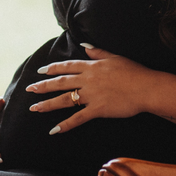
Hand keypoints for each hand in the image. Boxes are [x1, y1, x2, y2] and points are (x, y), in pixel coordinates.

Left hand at [24, 46, 160, 134]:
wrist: (146, 87)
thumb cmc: (134, 71)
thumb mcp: (114, 57)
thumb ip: (97, 52)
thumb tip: (84, 45)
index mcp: (91, 66)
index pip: (67, 66)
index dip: (52, 69)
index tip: (40, 71)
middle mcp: (88, 80)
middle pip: (60, 83)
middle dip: (43, 86)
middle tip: (30, 90)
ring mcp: (91, 95)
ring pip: (64, 100)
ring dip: (47, 104)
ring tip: (34, 108)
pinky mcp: (97, 109)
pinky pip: (77, 118)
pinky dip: (65, 125)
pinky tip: (54, 130)